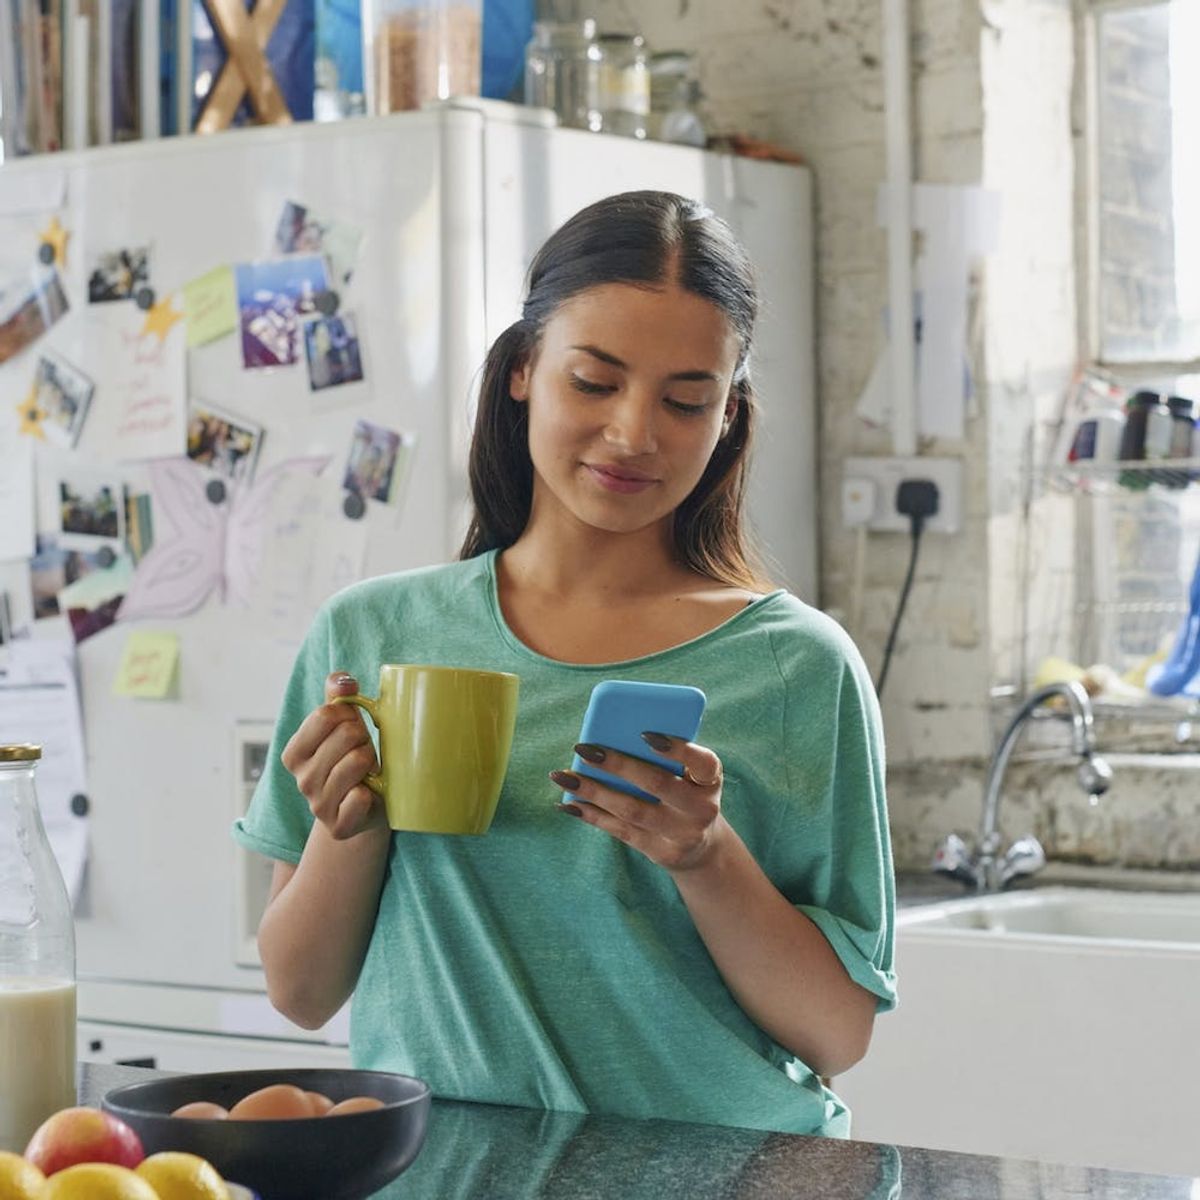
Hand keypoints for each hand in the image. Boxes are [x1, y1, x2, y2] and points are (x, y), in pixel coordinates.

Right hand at [280, 671, 384, 839]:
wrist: (367, 807)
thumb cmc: (353, 758)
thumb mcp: (343, 723)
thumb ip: (337, 694)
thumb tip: (345, 683)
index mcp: (294, 752)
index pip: (325, 714)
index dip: (350, 714)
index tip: (353, 726)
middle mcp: (301, 780)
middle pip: (345, 734)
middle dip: (364, 736)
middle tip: (364, 750)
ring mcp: (318, 805)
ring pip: (356, 762)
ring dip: (371, 761)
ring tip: (368, 770)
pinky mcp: (338, 825)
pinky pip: (360, 797)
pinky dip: (372, 791)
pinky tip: (369, 793)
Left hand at [550, 733, 726, 872]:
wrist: (702, 847)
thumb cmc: (686, 793)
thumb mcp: (689, 775)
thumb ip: (664, 758)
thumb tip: (609, 740)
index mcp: (711, 779)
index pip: (702, 762)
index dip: (676, 749)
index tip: (644, 734)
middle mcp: (702, 809)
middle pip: (656, 784)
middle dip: (617, 765)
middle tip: (584, 748)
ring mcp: (682, 835)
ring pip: (631, 810)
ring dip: (593, 791)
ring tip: (562, 775)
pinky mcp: (660, 852)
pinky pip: (620, 831)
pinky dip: (591, 815)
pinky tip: (568, 803)